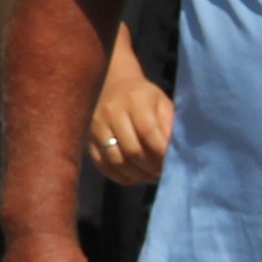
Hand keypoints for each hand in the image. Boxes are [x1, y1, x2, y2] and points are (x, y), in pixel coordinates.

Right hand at [90, 62, 173, 184]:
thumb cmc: (144, 96)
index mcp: (134, 100)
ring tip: (150, 176)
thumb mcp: (162, 102)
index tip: (171, 163)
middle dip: (150, 166)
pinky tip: (134, 176)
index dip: (160, 152)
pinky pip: (103, 166)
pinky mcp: (88, 140)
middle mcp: (111, 113)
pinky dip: (121, 177)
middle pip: (132, 149)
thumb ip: (169, 125)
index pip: (148, 132)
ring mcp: (96, 127)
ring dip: (137, 174)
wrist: (113, 85)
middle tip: (162, 172)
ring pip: (116, 161)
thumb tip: (173, 153)